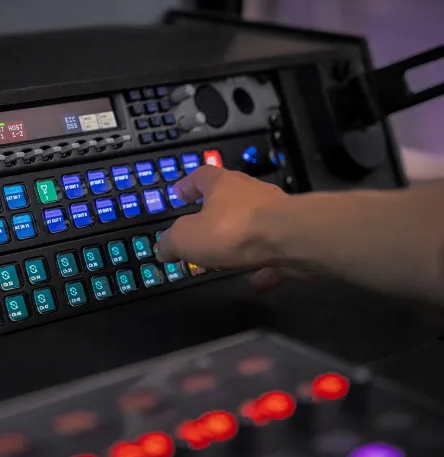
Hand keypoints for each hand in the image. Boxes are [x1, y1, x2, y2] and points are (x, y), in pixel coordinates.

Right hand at [154, 166, 299, 290]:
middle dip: (214, 213)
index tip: (179, 194)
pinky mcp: (294, 237)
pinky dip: (263, 264)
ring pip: (252, 223)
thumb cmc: (232, 231)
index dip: (188, 185)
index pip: (201, 176)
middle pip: (229, 197)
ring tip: (226, 258)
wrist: (292, 240)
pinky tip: (256, 280)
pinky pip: (273, 251)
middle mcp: (250, 192)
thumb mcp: (186, 238)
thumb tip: (163, 248)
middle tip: (200, 229)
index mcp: (222, 184)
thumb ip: (171, 242)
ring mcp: (276, 213)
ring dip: (239, 238)